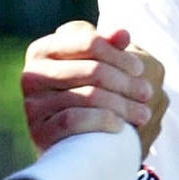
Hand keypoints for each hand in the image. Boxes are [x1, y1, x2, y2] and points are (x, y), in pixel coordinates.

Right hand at [22, 21, 164, 154]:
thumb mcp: (97, 67)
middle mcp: (32, 74)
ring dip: (123, 105)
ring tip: (143, 114)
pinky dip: (102, 120)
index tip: (139, 69)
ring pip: (89, 96)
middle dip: (126, 83)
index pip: (89, 42)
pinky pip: (74, 120)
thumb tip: (123, 34)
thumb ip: (109, 46)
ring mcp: (33, 104)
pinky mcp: (39, 132)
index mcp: (44, 49)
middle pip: (93, 70)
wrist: (72, 144)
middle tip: (146, 93)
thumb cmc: (87, 95)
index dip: (119, 55)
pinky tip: (120, 125)